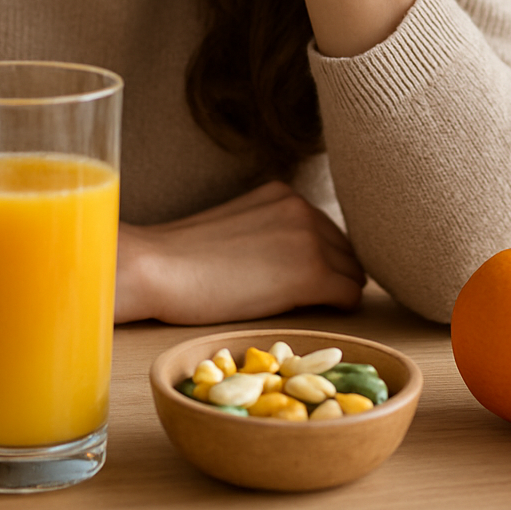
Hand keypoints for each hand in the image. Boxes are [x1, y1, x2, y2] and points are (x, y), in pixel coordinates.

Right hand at [114, 181, 365, 323]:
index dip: (321, 258)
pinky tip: (315, 316)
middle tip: (308, 301)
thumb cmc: (183, 257)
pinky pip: (349, 294)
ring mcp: (309, 237)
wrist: (157, 268)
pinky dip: (340, 308)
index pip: (327, 229)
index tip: (302, 281)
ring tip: (307, 309)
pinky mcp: (311, 272)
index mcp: (283, 193)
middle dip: (334, 273)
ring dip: (336, 291)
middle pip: (346, 249)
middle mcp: (302, 207)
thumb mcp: (238, 227)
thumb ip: (271, 232)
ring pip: (353, 271)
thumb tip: (293, 260)